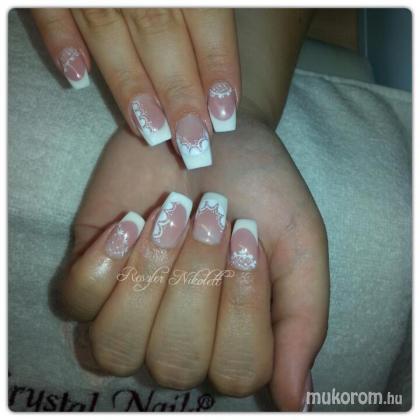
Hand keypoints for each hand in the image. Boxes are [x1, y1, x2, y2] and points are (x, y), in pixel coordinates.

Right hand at [31, 8, 239, 169]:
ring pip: (109, 35)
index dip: (217, 69)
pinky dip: (61, 44)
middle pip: (161, 39)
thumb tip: (225, 49)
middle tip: (194, 144)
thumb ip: (210, 6)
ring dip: (130, 88)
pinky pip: (49, 13)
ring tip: (151, 132)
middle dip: (179, 95)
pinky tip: (76, 79)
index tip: (225, 117)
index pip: (206, 22)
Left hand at [60, 116, 328, 410]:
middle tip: (210, 214)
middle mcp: (177, 339)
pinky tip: (131, 220)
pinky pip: (76, 302)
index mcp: (233, 338)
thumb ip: (302, 324)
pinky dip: (105, 262)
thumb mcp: (301, 248)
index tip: (246, 235)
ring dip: (150, 274)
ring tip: (171, 215)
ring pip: (117, 346)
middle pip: (174, 362)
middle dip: (196, 279)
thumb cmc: (263, 189)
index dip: (242, 308)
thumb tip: (294, 405)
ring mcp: (127, 312)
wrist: (213, 133)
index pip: (235, 371)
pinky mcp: (88, 275)